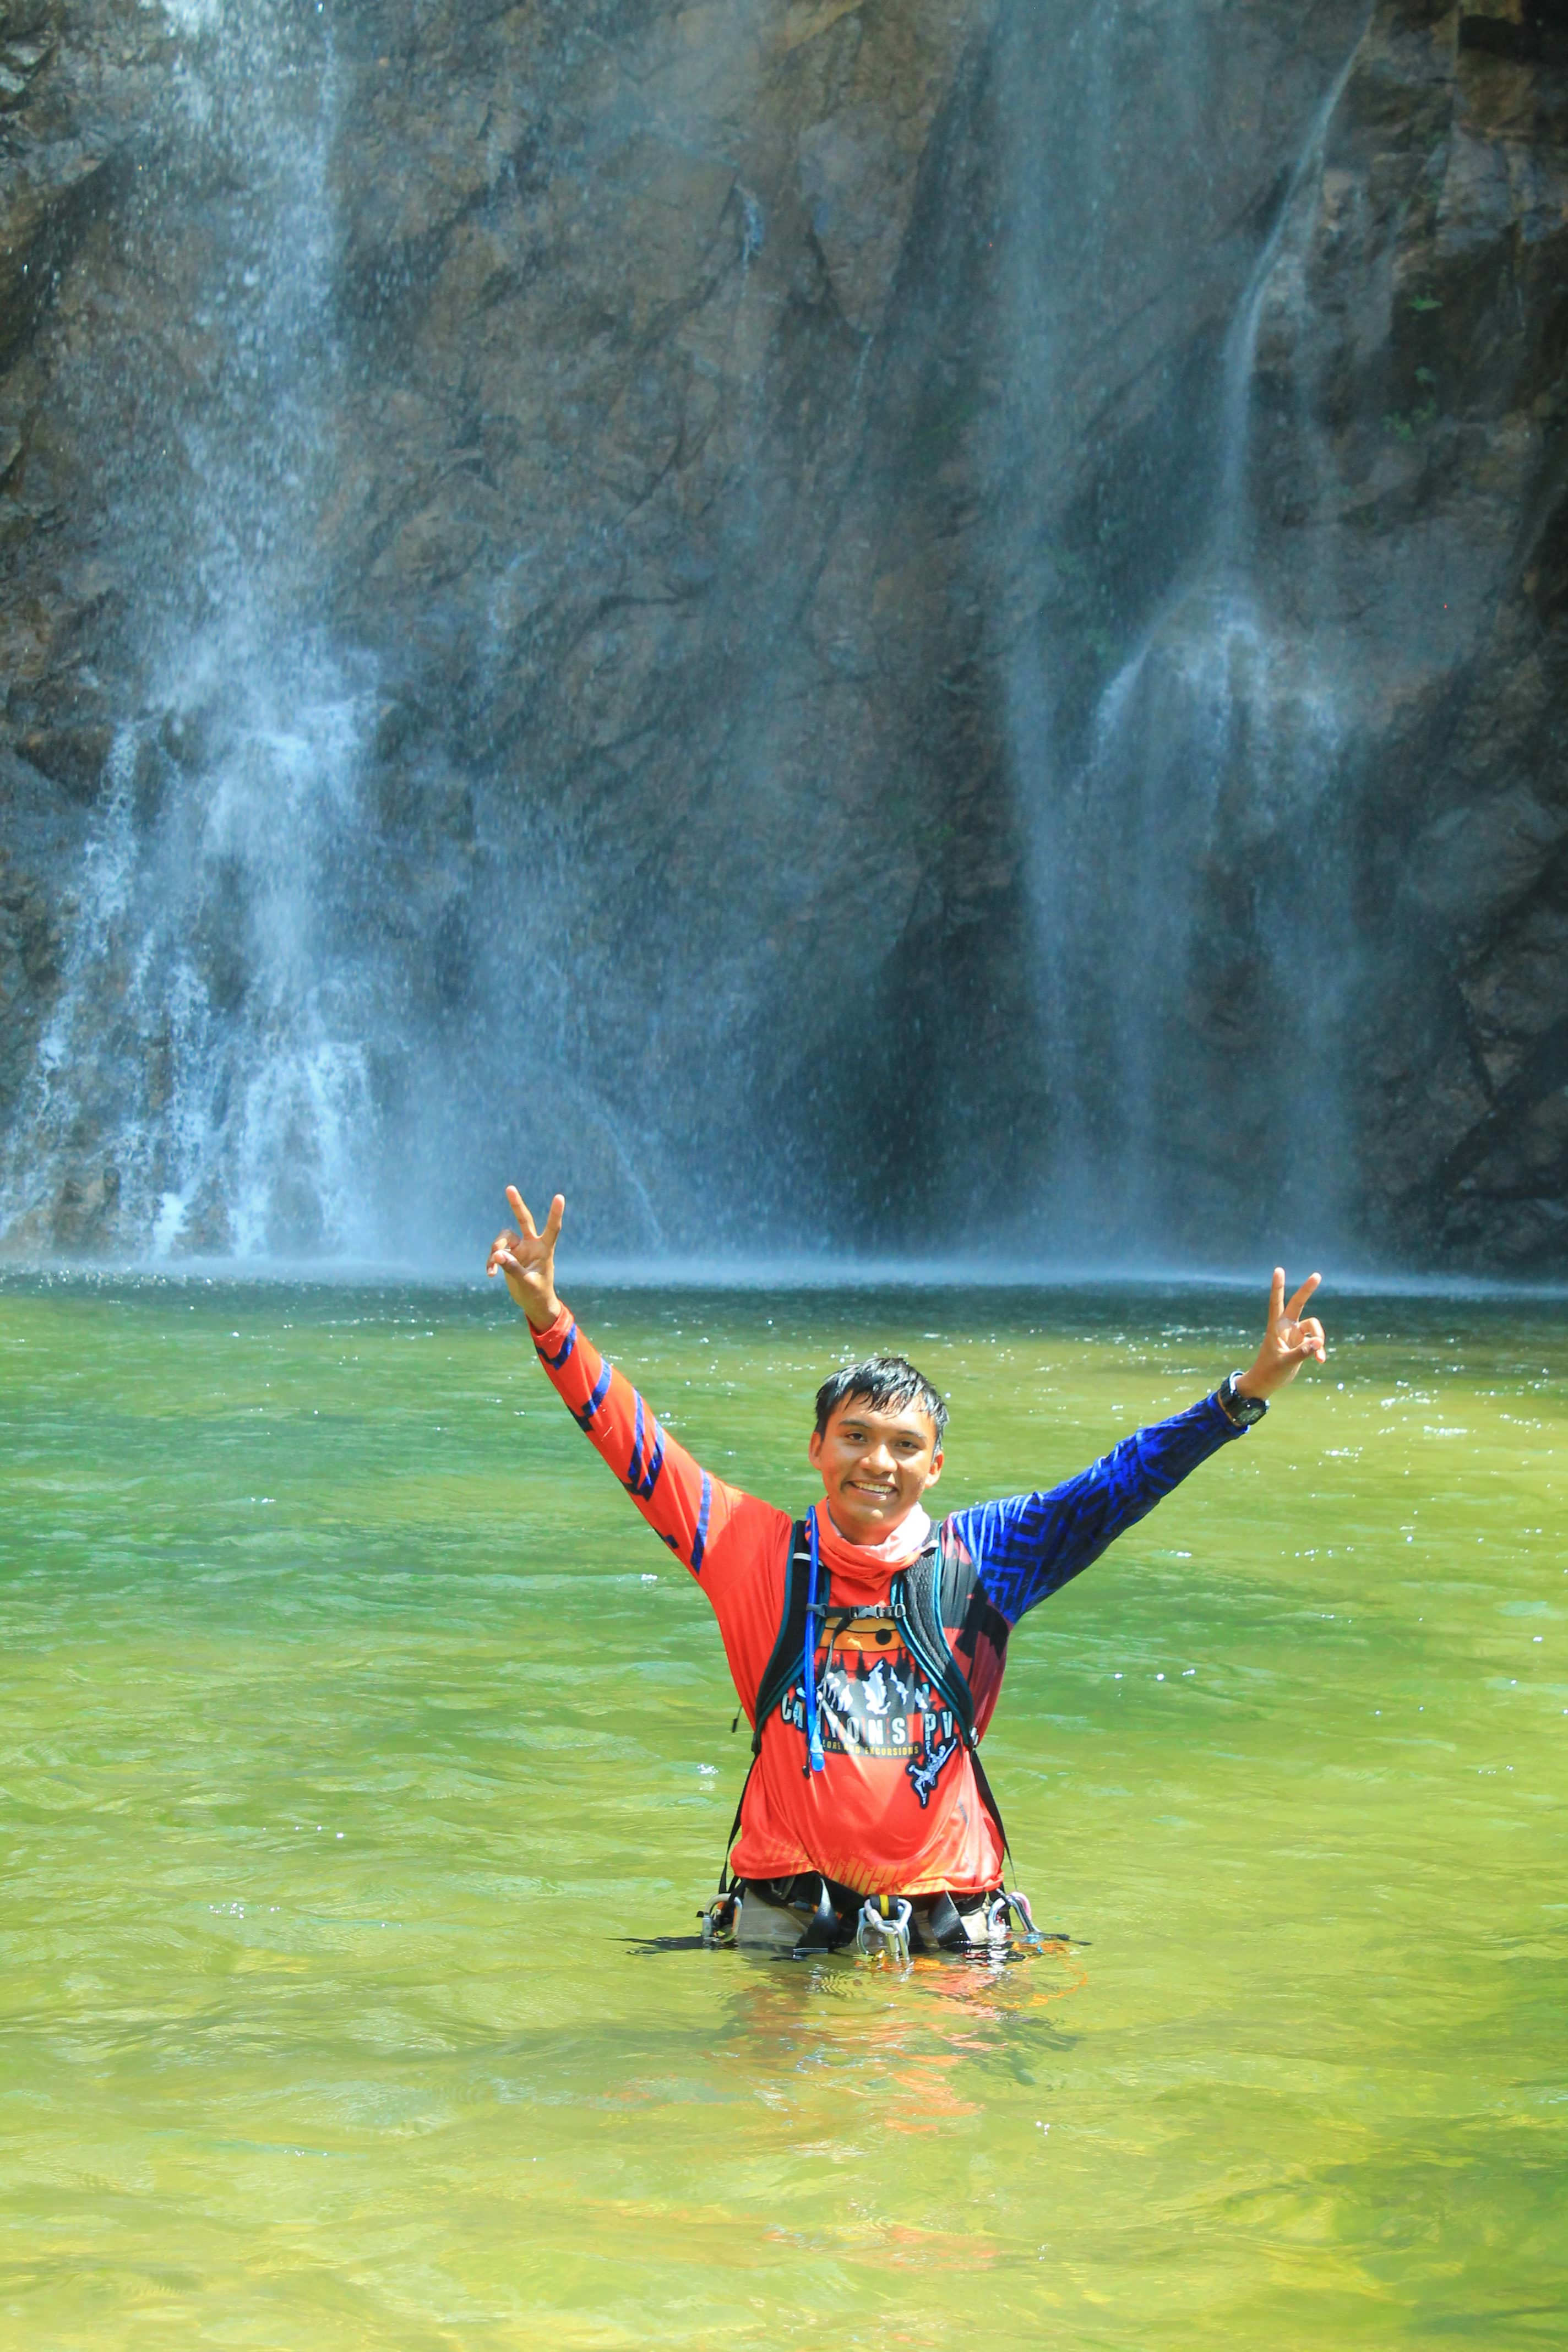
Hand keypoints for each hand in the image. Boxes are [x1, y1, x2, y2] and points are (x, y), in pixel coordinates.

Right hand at [486, 1186, 564, 1331]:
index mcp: (544, 1249)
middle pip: (524, 1220)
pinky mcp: (509, 1256)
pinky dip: (491, 1261)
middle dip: (516, 1205)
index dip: (555, 1213)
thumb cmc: (537, 1293)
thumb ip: (513, 1268)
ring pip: (503, 1238)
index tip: (560, 1197)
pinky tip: (490, 1273)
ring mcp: (519, 1249)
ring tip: (492, 1268)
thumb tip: (497, 1255)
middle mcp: (532, 1245)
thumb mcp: (526, 1283)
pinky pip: (496, 1252)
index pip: (552, 1228)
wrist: (533, 1303)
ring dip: (495, 1250)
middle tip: (510, 1188)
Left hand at [1236, 1268, 1325, 1400]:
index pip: (1276, 1302)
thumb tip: (1319, 1343)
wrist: (1266, 1383)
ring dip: (1319, 1339)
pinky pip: (1316, 1342)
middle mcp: (1286, 1327)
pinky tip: (1320, 1361)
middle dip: (1307, 1290)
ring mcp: (1294, 1334)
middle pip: (1298, 1303)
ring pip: (1313, 1327)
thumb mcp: (1285, 1363)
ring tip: (1319, 1356)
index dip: (1278, 1287)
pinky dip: (1319, 1350)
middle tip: (1317, 1275)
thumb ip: (1302, 1353)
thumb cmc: (1269, 1372)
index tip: (1279, 1270)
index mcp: (1275, 1327)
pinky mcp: (1301, 1344)